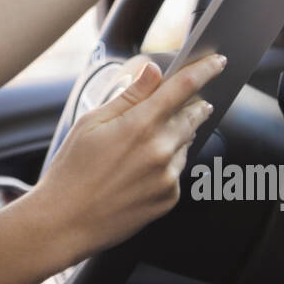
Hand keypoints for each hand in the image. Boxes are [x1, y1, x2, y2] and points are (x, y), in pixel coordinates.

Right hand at [31, 52, 227, 267]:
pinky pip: (178, 171)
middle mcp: (161, 150)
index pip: (184, 87)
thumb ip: (129, 96)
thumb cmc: (71, 171)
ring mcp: (168, 177)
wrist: (65, 222)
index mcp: (140, 124)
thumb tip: (153, 71)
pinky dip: (168, 163)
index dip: (205, 70)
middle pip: (193, 115)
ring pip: (185, 144)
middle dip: (194, 104)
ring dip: (177, 135)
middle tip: (191, 100)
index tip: (218, 61)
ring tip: (145, 142)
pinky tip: (141, 169)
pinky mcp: (169, 199)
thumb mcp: (91, 123)